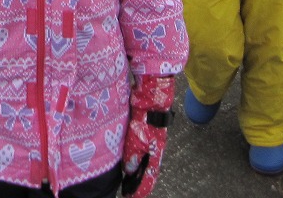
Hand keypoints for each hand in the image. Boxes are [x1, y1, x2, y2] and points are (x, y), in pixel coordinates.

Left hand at [122, 76, 173, 195]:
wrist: (152, 95)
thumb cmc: (147, 116)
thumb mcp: (137, 138)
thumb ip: (133, 155)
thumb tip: (129, 171)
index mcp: (156, 153)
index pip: (149, 177)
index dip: (141, 189)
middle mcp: (155, 149)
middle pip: (147, 171)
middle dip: (138, 182)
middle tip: (129, 191)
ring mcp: (152, 140)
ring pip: (144, 160)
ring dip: (136, 170)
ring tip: (127, 178)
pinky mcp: (146, 132)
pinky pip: (141, 150)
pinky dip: (135, 158)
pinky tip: (128, 157)